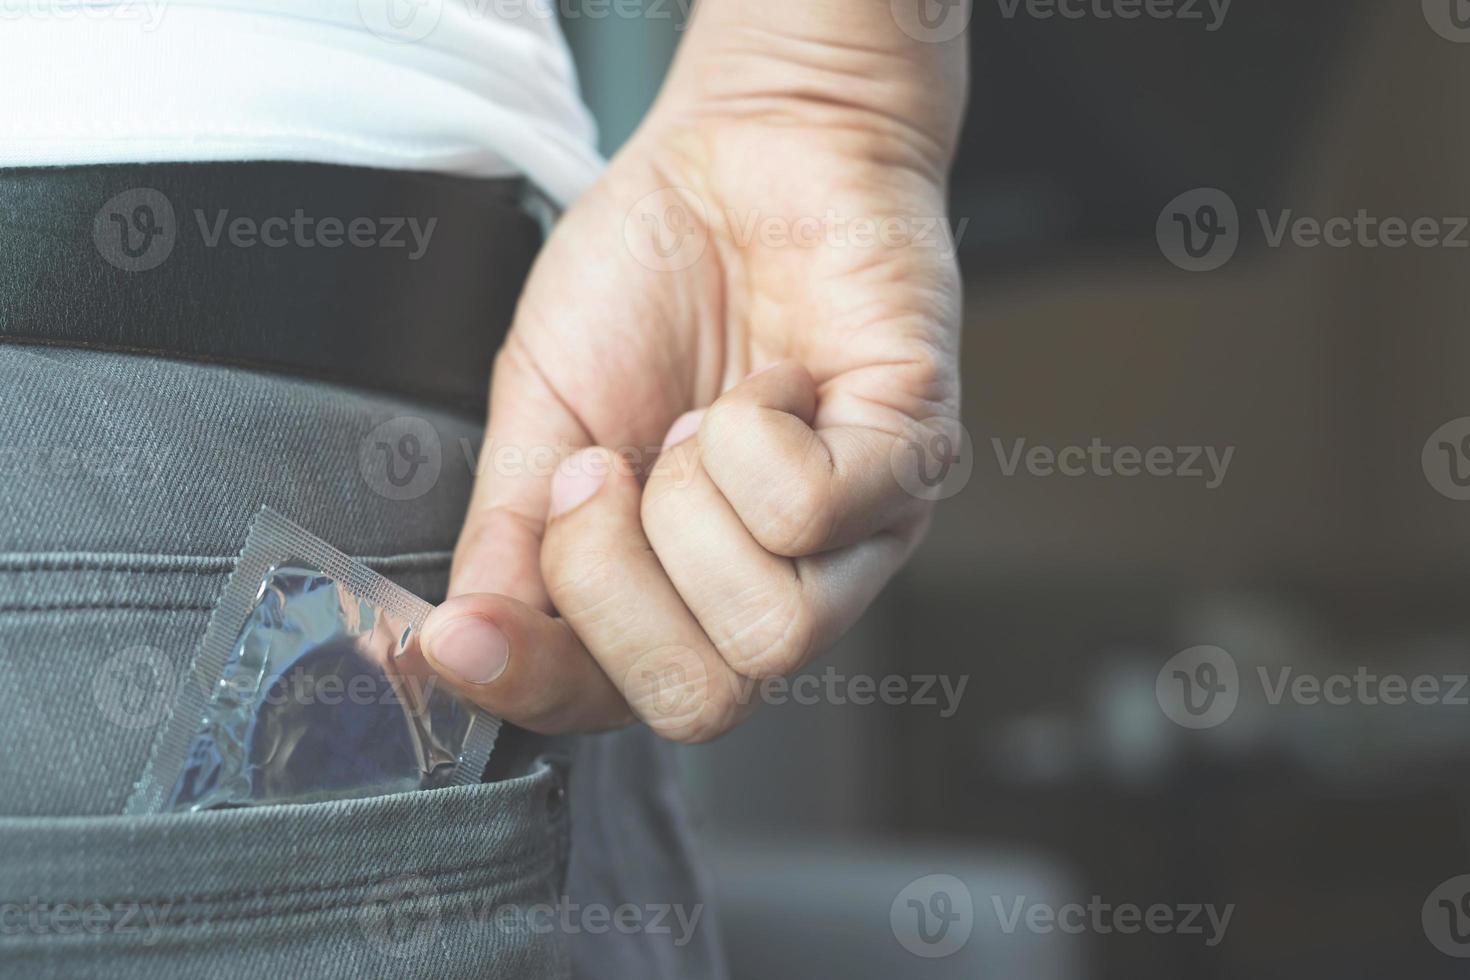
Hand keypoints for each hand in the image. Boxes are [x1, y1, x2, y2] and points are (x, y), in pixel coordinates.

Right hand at [421, 1, 967, 741]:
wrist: (738, 149)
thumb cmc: (649, 279)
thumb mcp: (544, 408)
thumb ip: (508, 534)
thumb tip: (455, 644)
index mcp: (678, 586)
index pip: (614, 704)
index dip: (531, 685)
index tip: (454, 636)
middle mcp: (774, 582)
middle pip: (701, 701)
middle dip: (612, 590)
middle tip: (602, 475)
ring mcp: (857, 535)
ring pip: (768, 632)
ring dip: (689, 511)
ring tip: (698, 421)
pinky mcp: (914, 458)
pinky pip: (812, 516)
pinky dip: (754, 439)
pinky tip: (768, 386)